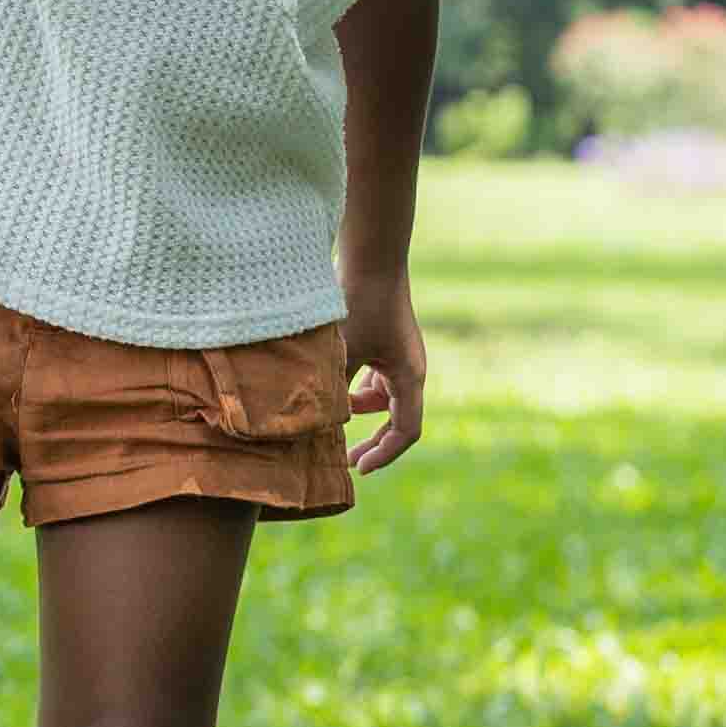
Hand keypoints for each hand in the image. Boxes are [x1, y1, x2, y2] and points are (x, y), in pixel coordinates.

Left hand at [343, 269, 426, 476]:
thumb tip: (315, 424)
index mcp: (409, 377)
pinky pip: (375, 378)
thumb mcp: (343, 351)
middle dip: (374, 441)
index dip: (385, 454)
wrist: (371, 258)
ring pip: (383, 398)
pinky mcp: (385, 342)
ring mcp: (398, 355)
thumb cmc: (359, 303)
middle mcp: (410, 369)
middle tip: (347, 461)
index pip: (406, 431)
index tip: (359, 468)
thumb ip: (333, 388)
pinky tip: (333, 388)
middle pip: (398, 419)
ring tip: (331, 421)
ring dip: (360, 412)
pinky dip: (356, 389)